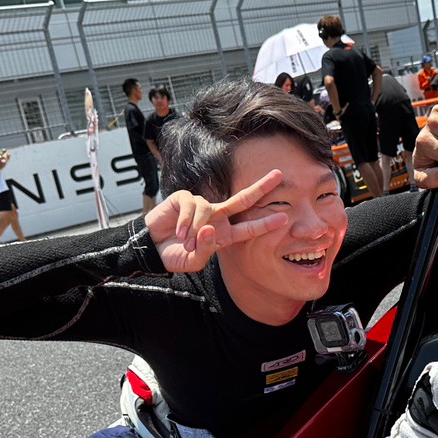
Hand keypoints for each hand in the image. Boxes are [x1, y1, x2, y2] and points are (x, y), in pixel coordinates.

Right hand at [146, 170, 288, 273]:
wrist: (151, 249)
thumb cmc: (175, 255)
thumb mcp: (193, 261)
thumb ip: (205, 250)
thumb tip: (209, 229)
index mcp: (224, 234)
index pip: (248, 228)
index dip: (265, 223)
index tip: (285, 219)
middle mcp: (217, 217)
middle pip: (243, 199)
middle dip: (261, 187)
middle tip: (279, 175)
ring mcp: (201, 205)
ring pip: (207, 211)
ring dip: (195, 230)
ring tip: (185, 242)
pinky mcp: (185, 198)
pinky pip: (191, 206)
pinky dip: (185, 222)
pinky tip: (177, 232)